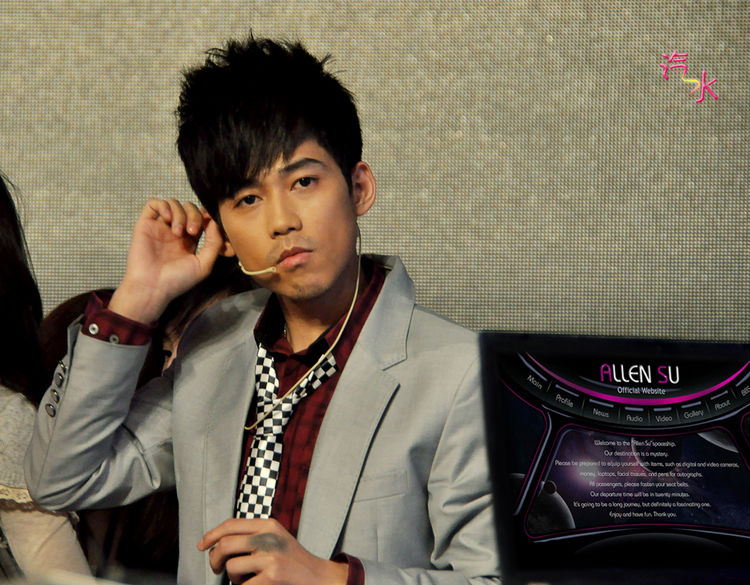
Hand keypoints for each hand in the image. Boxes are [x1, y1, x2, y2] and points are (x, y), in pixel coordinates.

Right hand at [109, 198, 224, 322]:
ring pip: (173, 203)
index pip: (201, 218)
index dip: (206, 216)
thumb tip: (215, 222)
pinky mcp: (145, 224)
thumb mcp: (204, 264)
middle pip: (189, 208)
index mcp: (189, 241)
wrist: (152, 287)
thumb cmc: (177, 281)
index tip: (209, 224)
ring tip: (177, 232)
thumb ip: (214, 242)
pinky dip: (163, 205)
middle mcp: (175, 232)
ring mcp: (160, 227)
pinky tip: (167, 219)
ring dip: (180, 213)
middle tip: (192, 231)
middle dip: (194, 215)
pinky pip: (153, 203)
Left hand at [198, 518, 347, 584]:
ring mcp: (271, 556)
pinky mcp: (272, 576)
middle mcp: (269, 537)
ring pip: (231, 567)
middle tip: (216, 569)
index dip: (211, 535)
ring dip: (233, 579)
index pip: (230, 524)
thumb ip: (254, 536)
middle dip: (214, 560)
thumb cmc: (293, 562)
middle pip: (225, 544)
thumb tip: (218, 542)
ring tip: (246, 581)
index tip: (201, 545)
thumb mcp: (276, 539)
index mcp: (268, 524)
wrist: (319, 578)